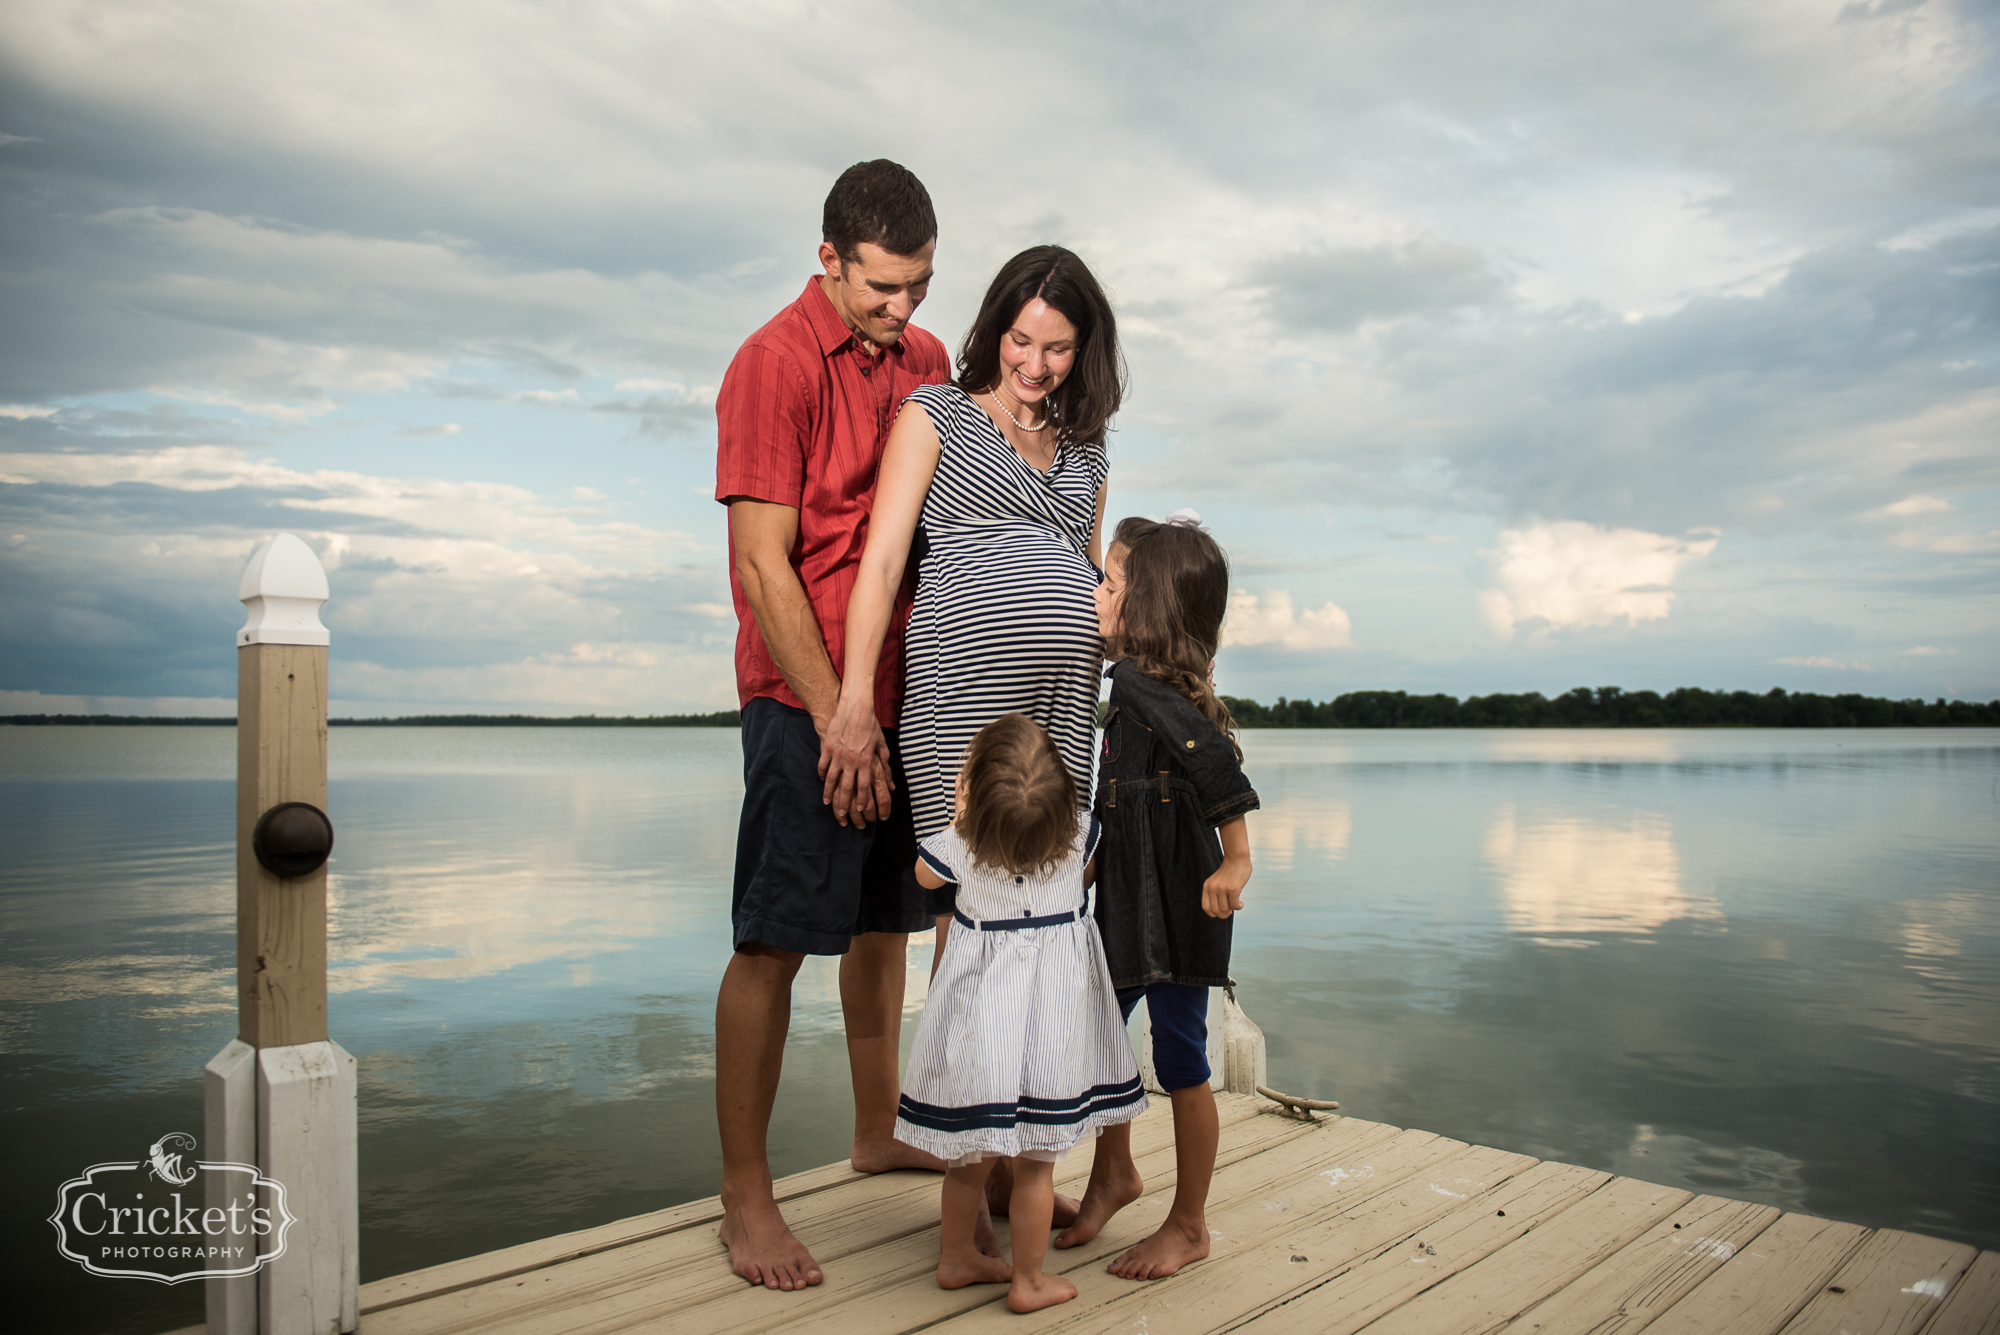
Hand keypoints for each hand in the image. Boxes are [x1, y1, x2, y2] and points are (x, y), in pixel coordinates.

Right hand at [818, 690, 893, 827]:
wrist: (855, 708)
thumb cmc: (870, 726)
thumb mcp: (881, 745)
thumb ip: (885, 765)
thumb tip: (892, 784)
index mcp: (865, 761)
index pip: (863, 787)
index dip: (861, 800)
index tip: (859, 810)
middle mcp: (851, 760)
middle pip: (846, 787)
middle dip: (843, 803)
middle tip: (841, 814)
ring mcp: (838, 754)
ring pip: (831, 779)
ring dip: (829, 792)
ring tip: (827, 802)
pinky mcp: (828, 747)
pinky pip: (823, 765)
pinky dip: (822, 774)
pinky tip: (823, 781)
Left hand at [1201, 855, 1248, 918]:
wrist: (1237, 858)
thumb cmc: (1229, 872)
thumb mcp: (1216, 882)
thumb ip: (1215, 894)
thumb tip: (1221, 913)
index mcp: (1207, 887)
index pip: (1206, 908)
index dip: (1214, 913)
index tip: (1222, 911)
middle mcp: (1213, 888)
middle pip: (1216, 911)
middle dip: (1224, 914)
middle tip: (1230, 911)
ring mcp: (1222, 888)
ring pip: (1226, 909)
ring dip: (1232, 909)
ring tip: (1236, 903)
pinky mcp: (1233, 888)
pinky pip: (1235, 905)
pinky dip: (1239, 906)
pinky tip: (1241, 903)